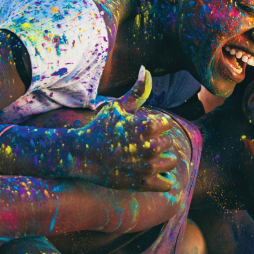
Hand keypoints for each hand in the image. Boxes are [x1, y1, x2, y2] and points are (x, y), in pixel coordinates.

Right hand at [68, 67, 175, 190]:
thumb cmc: (101, 129)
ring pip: (171, 162)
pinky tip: (146, 173)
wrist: (81, 156)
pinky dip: (161, 180)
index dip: (154, 126)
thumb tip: (147, 69)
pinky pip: (167, 184)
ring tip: (141, 158)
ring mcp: (147, 167)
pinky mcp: (143, 184)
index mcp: (146, 127)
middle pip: (169, 143)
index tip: (138, 129)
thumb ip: (138, 91)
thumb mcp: (118, 108)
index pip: (167, 124)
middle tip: (135, 145)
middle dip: (156, 142)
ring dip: (160, 161)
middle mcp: (149, 147)